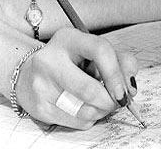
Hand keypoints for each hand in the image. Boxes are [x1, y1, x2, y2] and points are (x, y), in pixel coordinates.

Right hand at [14, 27, 137, 128]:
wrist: (29, 74)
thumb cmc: (69, 61)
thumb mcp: (92, 51)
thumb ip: (118, 60)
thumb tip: (130, 85)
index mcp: (69, 38)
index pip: (100, 50)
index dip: (117, 73)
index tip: (125, 90)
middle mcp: (51, 59)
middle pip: (89, 88)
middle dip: (110, 100)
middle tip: (118, 102)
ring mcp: (42, 85)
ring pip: (82, 109)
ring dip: (101, 111)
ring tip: (103, 105)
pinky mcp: (39, 107)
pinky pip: (74, 121)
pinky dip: (88, 118)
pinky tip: (86, 108)